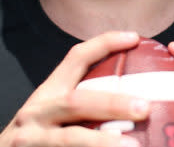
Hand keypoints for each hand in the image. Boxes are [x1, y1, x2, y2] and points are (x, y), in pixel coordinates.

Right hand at [0, 31, 148, 146]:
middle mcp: (36, 113)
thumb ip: (82, 107)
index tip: (134, 37)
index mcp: (48, 94)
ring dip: (103, 142)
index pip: (76, 58)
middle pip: (77, 102)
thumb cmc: (34, 139)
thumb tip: (135, 102)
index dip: (104, 43)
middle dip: (112, 103)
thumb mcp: (50, 114)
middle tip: (144, 107)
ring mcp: (30, 139)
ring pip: (70, 138)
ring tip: (132, 145)